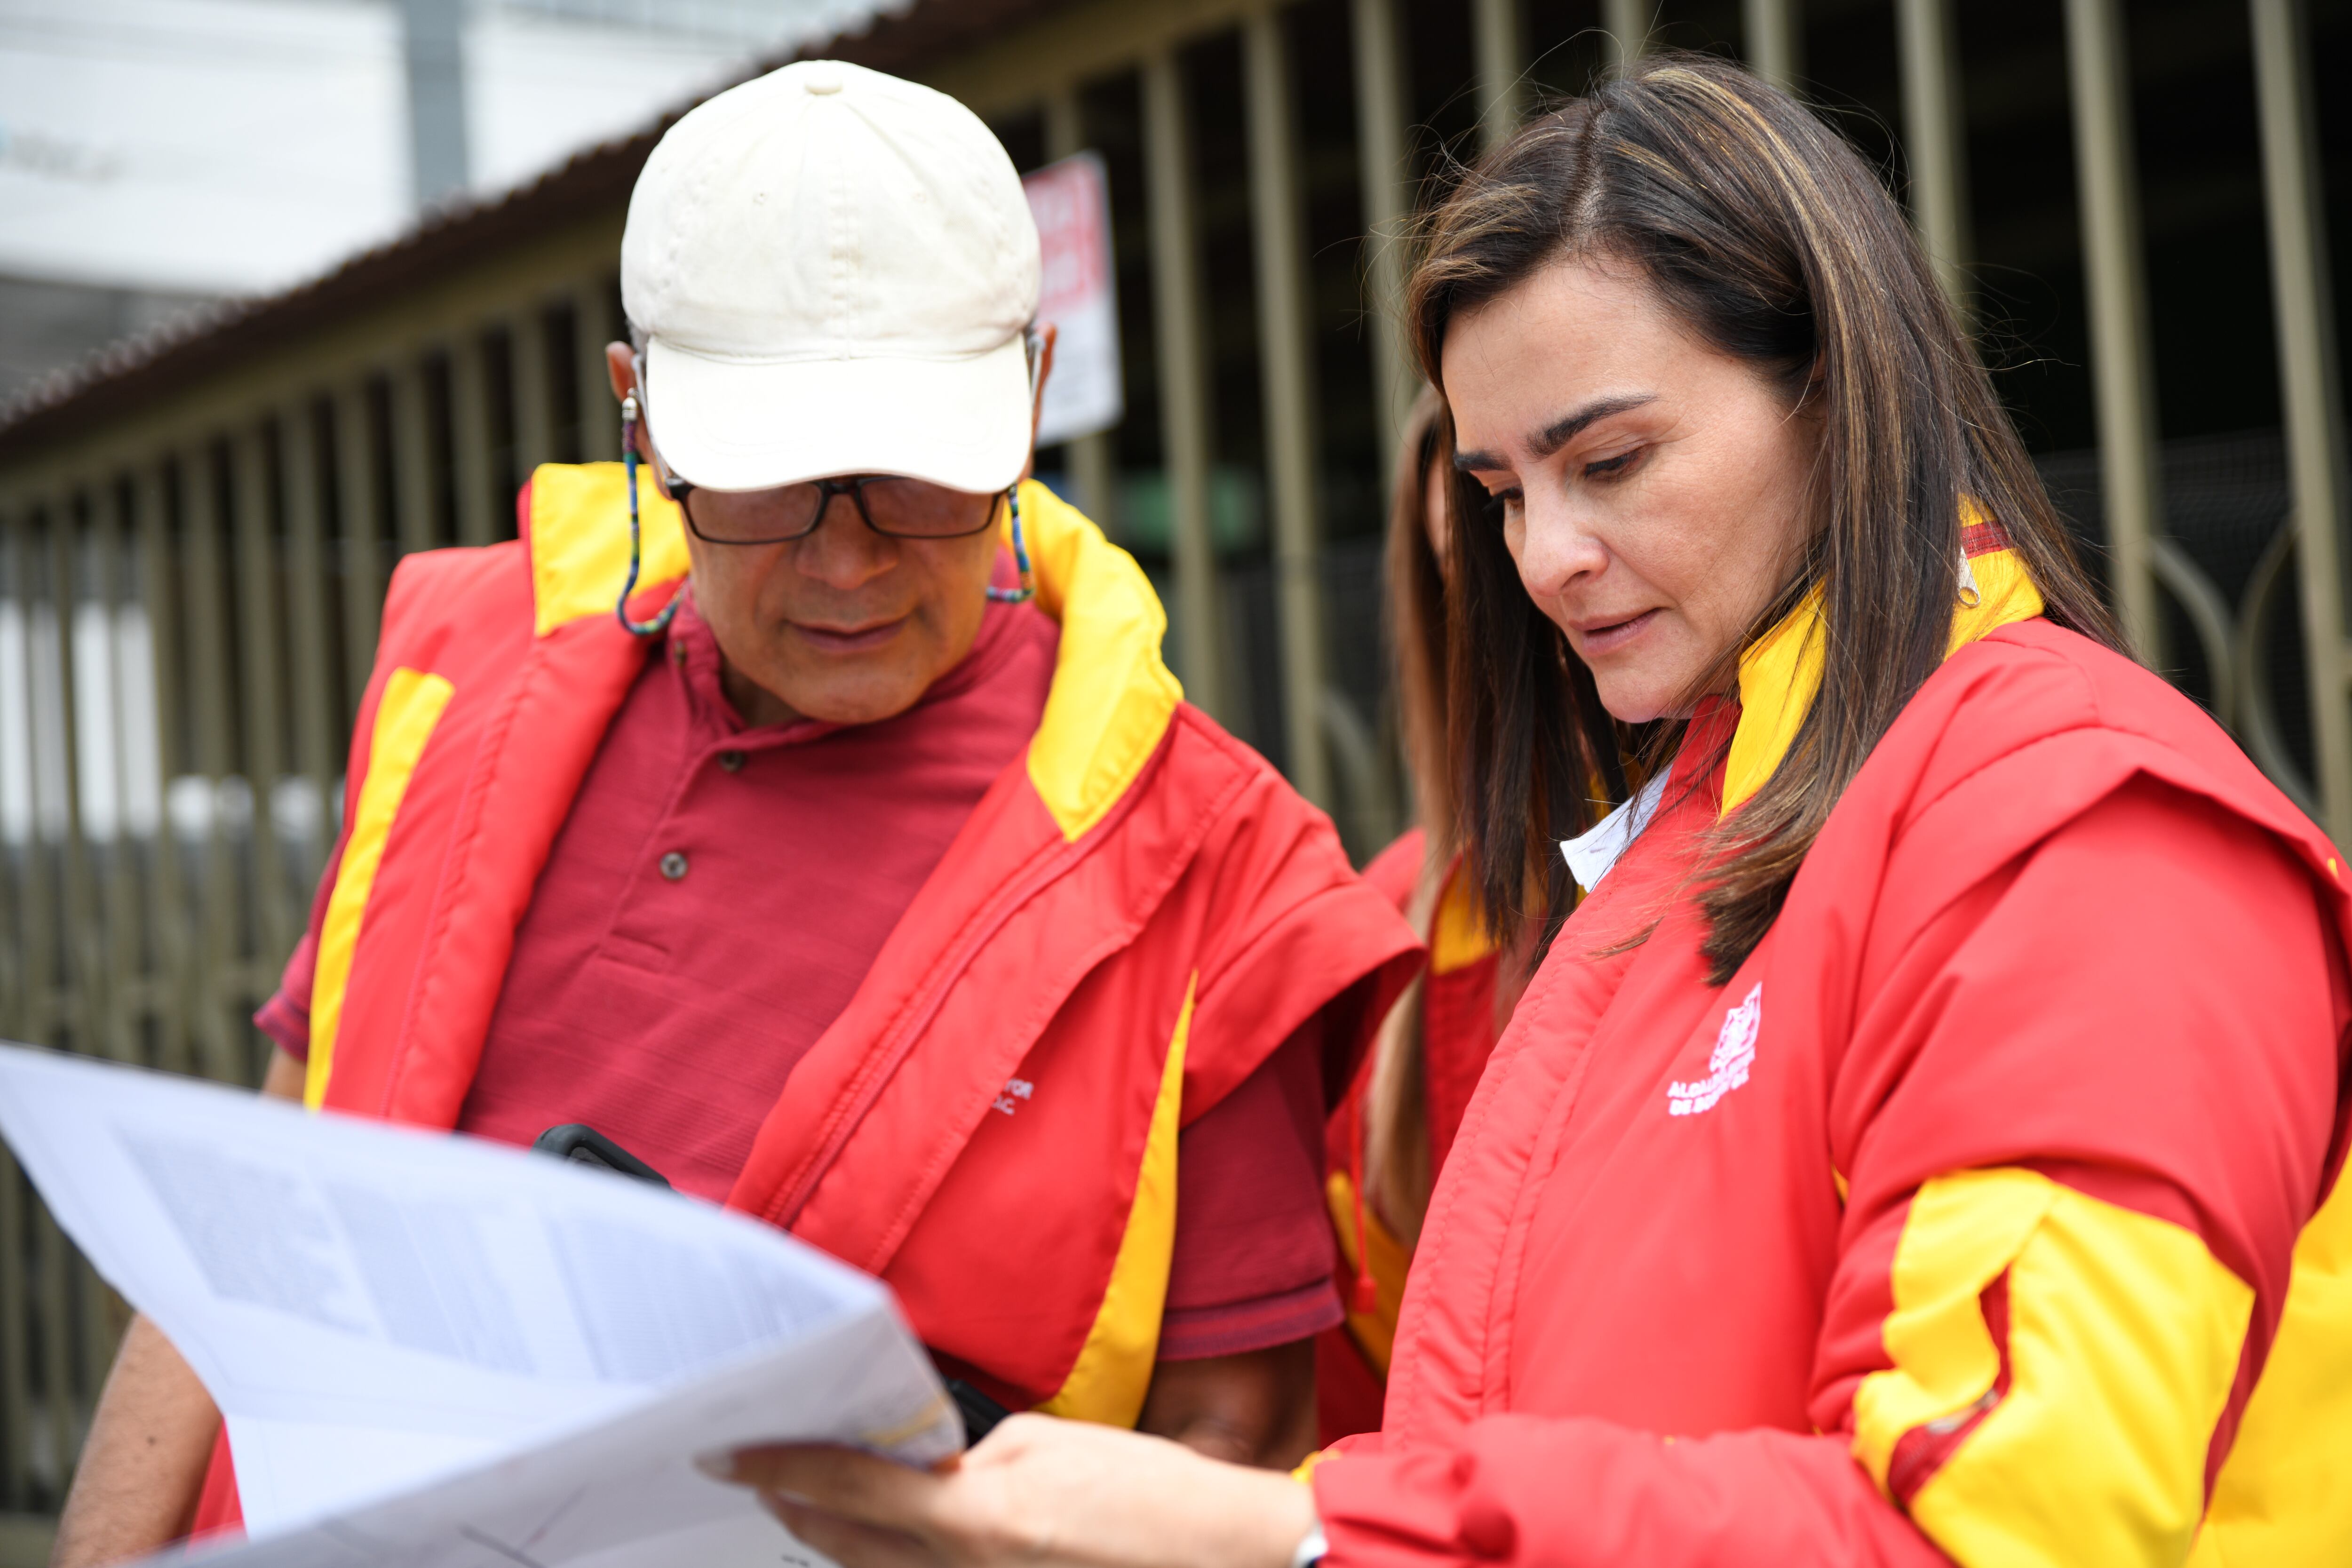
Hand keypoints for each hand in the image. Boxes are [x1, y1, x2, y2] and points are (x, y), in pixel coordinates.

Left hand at [711, 1413, 1318, 1567]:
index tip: (730, 1452)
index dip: (780, 1466)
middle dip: (793, 1505)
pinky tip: (885, 1535)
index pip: (847, 1487)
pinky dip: (892, 1560)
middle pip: (842, 1544)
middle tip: (758, 1468)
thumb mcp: (1052, 1448)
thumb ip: (972, 1458)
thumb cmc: (1152, 1495)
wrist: (1223, 1558)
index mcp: (975, 1521)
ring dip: (837, 1538)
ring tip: (808, 1501)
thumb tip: (923, 1466)